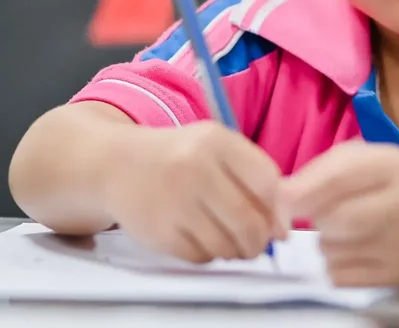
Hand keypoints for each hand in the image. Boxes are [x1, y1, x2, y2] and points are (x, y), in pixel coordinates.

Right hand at [102, 122, 285, 262]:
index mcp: (215, 141)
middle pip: (249, 221)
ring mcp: (174, 202)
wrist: (116, 165)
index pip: (267, 182)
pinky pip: (201, 257)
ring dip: (236, 251)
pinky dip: (209, 255)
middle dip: (260, 240)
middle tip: (257, 243)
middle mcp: (194, 168)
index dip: (278, 209)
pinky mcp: (158, 232)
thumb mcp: (216, 148)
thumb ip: (253, 176)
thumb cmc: (178, 158)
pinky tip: (202, 239)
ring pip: (227, 245)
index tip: (277, 220)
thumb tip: (282, 226)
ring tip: (230, 240)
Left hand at [278, 142, 398, 285]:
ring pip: (331, 250)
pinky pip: (339, 276)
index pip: (337, 179)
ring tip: (348, 232)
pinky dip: (336, 265)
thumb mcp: (360, 162)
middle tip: (324, 215)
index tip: (281, 204)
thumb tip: (277, 199)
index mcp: (392, 164)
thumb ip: (318, 173)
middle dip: (317, 219)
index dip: (300, 193)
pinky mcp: (398, 276)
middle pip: (333, 220)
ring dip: (327, 242)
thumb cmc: (386, 185)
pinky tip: (356, 252)